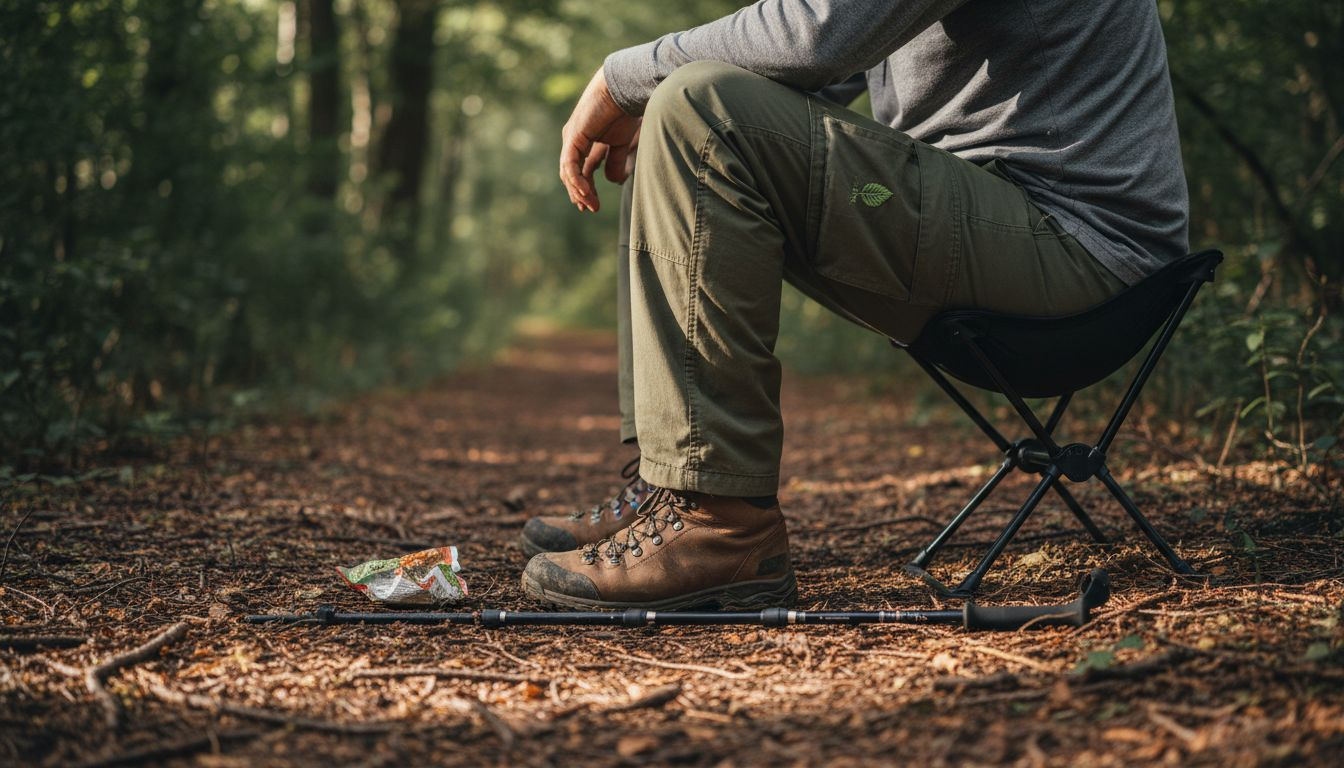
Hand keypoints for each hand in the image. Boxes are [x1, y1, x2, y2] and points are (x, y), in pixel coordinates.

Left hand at [560, 67, 641, 211]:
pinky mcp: (573, 136)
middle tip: (590, 209)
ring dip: (579, 191)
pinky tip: (585, 192)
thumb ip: (616, 161)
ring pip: (568, 172)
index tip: (593, 206)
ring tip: (590, 205)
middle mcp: (573, 140)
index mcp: (584, 141)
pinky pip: (570, 164)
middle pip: (570, 174)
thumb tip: (613, 182)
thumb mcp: (621, 142)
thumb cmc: (624, 110)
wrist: (623, 89)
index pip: (579, 170)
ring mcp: (571, 138)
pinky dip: (577, 179)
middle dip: (580, 194)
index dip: (585, 189)